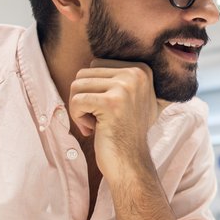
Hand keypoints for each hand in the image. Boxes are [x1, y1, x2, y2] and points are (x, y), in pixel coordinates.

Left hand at [67, 59, 168, 176]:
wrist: (131, 163)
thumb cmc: (126, 132)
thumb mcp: (135, 98)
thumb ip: (125, 77)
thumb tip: (101, 57)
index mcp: (142, 69)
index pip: (96, 65)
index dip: (93, 88)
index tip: (106, 109)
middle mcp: (137, 74)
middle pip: (84, 73)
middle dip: (83, 98)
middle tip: (97, 119)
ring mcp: (125, 88)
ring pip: (77, 85)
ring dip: (79, 108)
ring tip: (94, 123)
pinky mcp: (111, 103)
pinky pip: (76, 100)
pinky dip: (77, 117)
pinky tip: (91, 129)